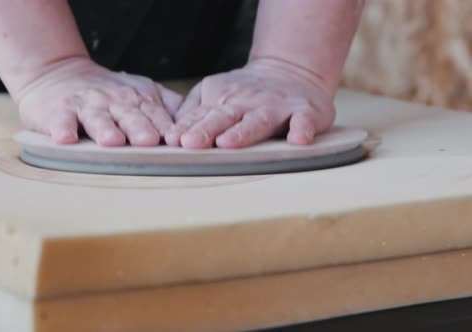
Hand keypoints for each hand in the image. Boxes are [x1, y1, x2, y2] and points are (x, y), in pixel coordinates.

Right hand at [16, 57, 182, 145]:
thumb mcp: (140, 91)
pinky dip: (63, 129)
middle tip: (149, 141)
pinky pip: (61, 121)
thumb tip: (200, 121)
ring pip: (98, 119)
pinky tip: (65, 138)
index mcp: (137, 99)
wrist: (59, 73)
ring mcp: (86, 105)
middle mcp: (114, 101)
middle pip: (130, 116)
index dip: (166, 127)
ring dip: (105, 129)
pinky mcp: (59, 111)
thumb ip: (167, 105)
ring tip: (112, 141)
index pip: (156, 115)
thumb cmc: (106, 92)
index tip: (178, 141)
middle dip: (140, 128)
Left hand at [165, 58, 335, 148]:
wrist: (292, 70)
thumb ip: (193, 111)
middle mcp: (246, 102)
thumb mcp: (214, 93)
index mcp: (222, 99)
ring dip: (243, 132)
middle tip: (189, 143)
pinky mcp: (304, 111)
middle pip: (224, 117)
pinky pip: (303, 120)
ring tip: (227, 143)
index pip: (201, 116)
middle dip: (206, 129)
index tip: (172, 140)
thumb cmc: (247, 92)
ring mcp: (275, 106)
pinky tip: (297, 140)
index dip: (186, 128)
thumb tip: (169, 134)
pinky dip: (301, 129)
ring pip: (257, 121)